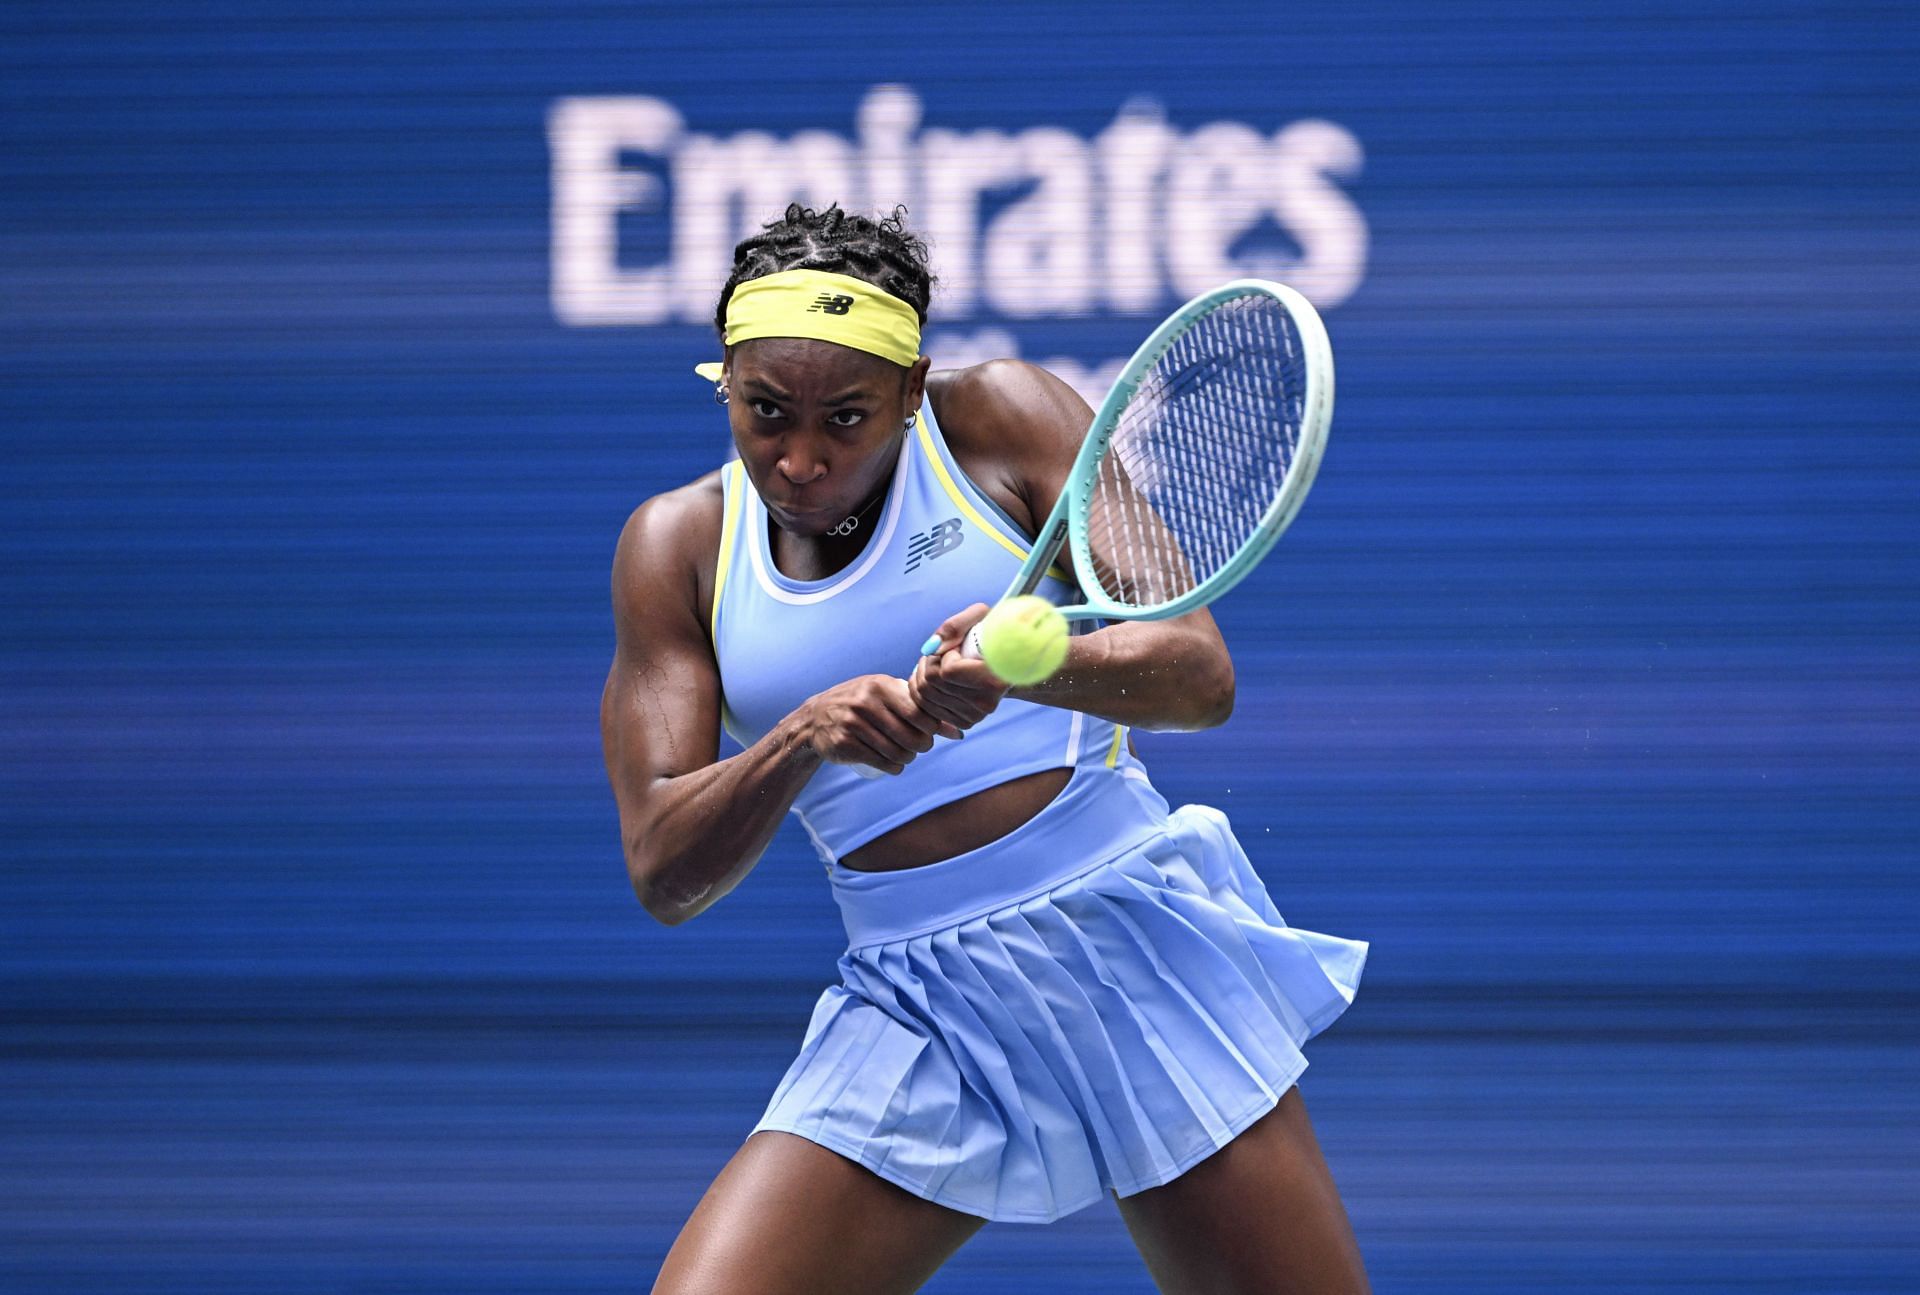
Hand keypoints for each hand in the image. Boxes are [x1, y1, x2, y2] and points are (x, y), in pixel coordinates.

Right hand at [801, 675, 962, 775]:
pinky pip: (882, 764)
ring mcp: (853, 724)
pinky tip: (892, 764)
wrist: (815, 717)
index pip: (920, 712)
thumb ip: (919, 707)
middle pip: (912, 737)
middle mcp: (866, 702)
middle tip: (918, 746)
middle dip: (921, 746)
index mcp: (880, 685)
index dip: (931, 728)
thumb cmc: (861, 703)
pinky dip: (893, 768)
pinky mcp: (845, 745)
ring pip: (899, 754)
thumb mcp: (886, 695)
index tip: (928, 730)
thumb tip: (958, 731)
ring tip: (905, 754)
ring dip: (907, 759)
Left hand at [908, 602, 1011, 732]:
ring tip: (940, 663)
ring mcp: (975, 716)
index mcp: (994, 680)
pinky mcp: (964, 722)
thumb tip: (930, 648)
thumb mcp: (980, 617)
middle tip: (943, 653)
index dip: (946, 655)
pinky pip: (927, 708)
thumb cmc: (995, 635)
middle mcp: (985, 704)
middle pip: (931, 684)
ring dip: (925, 674)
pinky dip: (924, 689)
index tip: (959, 648)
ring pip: (924, 696)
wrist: (1009, 662)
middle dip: (930, 663)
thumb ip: (953, 626)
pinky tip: (938, 679)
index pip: (947, 671)